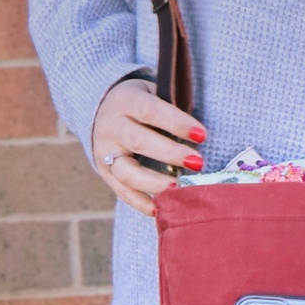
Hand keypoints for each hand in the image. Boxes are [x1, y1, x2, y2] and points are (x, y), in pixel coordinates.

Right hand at [93, 78, 207, 216]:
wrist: (102, 111)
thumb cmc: (142, 104)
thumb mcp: (154, 94)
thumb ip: (173, 108)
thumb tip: (201, 134)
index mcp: (125, 100)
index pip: (151, 110)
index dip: (176, 123)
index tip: (202, 135)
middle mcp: (111, 126)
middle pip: (138, 141)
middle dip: (170, 153)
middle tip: (197, 163)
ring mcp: (105, 152)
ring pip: (127, 171)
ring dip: (154, 182)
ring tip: (178, 188)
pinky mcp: (105, 173)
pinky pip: (122, 192)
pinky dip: (140, 203)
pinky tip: (159, 210)